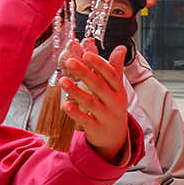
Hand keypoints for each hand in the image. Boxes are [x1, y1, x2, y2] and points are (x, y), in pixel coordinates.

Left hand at [58, 41, 130, 161]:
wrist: (116, 137)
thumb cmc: (113, 106)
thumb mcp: (117, 89)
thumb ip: (115, 68)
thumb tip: (121, 48)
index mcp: (119, 90)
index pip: (111, 75)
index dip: (99, 64)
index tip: (87, 54)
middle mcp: (114, 103)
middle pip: (99, 86)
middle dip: (84, 73)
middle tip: (70, 61)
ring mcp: (105, 117)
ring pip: (90, 103)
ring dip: (76, 91)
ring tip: (63, 81)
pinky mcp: (95, 128)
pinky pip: (85, 120)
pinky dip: (75, 112)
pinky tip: (66, 104)